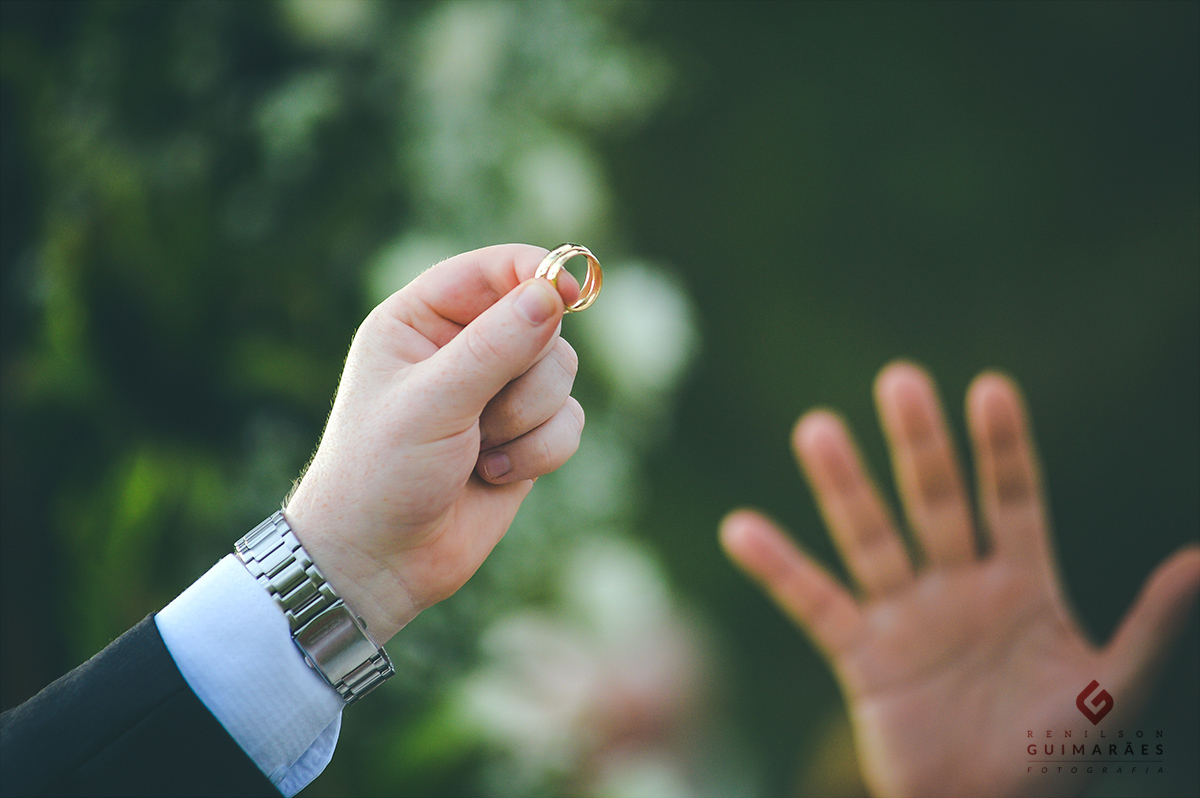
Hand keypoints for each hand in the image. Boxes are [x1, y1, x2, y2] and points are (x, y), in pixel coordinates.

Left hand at [285, 244, 585, 643]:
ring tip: (480, 452)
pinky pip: (570, 421)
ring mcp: (497, 392)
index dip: (536, 272)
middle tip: (485, 414)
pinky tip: (494, 475)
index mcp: (421, 319)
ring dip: (529, 419)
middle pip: (543, 322)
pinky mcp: (525, 435)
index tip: (568, 293)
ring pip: (562, 374)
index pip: (493, 269)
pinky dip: (541, 451)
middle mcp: (462, 347)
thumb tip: (552, 293)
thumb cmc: (382, 473)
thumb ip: (494, 346)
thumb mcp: (431, 403)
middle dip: (525, 374)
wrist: (381, 562)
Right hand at [721, 361, 1199, 797]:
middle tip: (900, 379)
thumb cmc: (1056, 763)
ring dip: (843, 486)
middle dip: (920, 446)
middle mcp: (958, 588)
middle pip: (934, 502)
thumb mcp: (1112, 696)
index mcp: (1023, 588)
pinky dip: (778, 568)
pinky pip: (814, 604)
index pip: (1013, 502)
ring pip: (871, 538)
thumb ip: (1153, 631)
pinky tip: (741, 529)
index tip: (989, 388)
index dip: (1002, 450)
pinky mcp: (861, 657)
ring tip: (817, 428)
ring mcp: (906, 617)